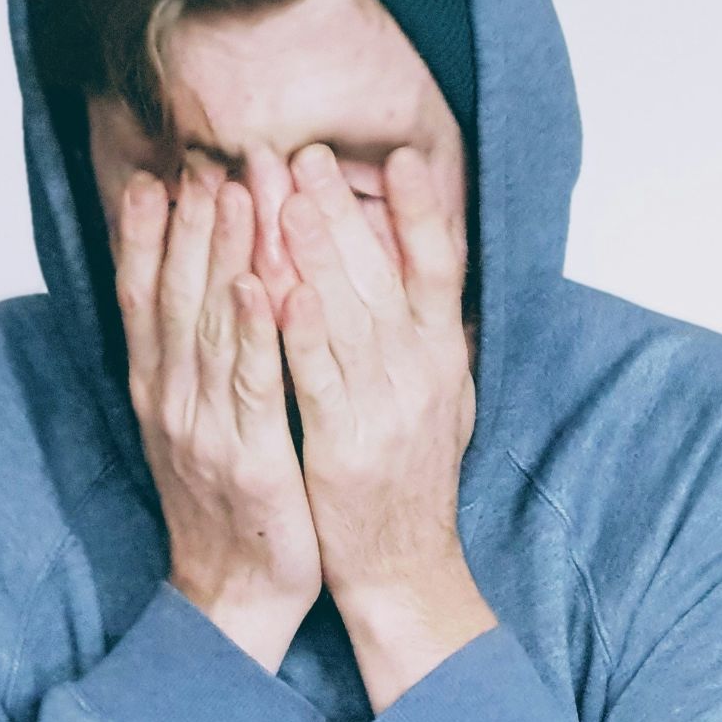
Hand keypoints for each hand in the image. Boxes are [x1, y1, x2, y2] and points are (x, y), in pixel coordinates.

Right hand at [113, 149, 322, 671]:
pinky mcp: (250, 457)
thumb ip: (193, 364)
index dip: (148, 236)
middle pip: (174, 296)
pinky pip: (252, 383)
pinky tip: (257, 283)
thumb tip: (197, 297)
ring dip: (220, 255)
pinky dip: (252, 331)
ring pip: (210, 326)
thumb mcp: (197, 428)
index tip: (157, 174)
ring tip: (233, 191)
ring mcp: (206, 428)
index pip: (145, 298)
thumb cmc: (229, 507)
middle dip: (189, 223)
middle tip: (204, 157)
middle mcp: (172, 402)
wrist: (234, 596)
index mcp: (159, 392)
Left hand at [277, 142, 494, 708]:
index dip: (422, 210)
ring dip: (316, 251)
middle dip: (342, 209)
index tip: (401, 155)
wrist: (404, 569)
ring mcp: (385, 408)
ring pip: (348, 314)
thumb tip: (436, 276)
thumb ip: (435, 338)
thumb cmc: (412, 482)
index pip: (441, 267)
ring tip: (284, 193)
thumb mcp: (445, 401)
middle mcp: (422, 374)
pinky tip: (277, 287)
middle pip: (384, 274)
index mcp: (443, 358)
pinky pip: (318, 378)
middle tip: (304, 152)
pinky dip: (300, 331)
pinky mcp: (344, 444)